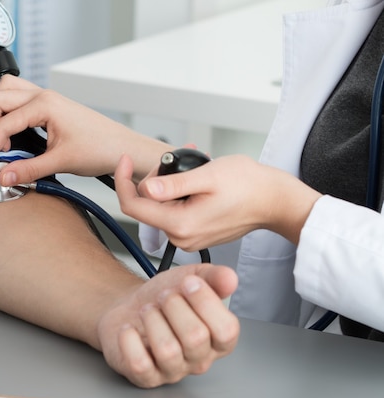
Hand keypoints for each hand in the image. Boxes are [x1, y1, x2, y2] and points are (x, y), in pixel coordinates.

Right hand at [0, 75, 167, 185]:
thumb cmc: (100, 148)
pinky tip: (15, 136)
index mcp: (44, 105)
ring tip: (2, 143)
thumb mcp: (61, 162)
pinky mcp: (49, 105)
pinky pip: (18, 99)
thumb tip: (2, 176)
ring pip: (6, 92)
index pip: (2, 124)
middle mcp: (42, 96)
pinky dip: (8, 114)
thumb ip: (28, 169)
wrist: (123, 148)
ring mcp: (45, 98)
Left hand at [97, 263, 238, 387]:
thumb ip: (215, 278)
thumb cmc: (165, 299)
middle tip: (164, 295)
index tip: (189, 282)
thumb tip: (230, 278)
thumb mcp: (193, 279)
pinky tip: (129, 328)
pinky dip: (130, 340)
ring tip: (146, 310)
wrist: (131, 309)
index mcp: (217, 339)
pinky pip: (140, 364)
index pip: (227, 330)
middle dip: (174, 306)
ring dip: (152, 320)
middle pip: (196, 338)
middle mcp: (198, 359)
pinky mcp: (145, 377)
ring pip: (168, 351)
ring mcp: (172, 371)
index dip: (206, 302)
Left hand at [114, 154, 321, 248]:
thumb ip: (173, 185)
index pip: (133, 206)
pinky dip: (180, 193)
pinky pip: (175, 211)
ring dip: (169, 184)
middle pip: (148, 205)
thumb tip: (145, 187)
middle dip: (156, 179)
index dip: (123, 181)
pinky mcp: (195, 233)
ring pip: (161, 207)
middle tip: (176, 160)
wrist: (274, 200)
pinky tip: (196, 180)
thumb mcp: (207, 177)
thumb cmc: (248, 185)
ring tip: (192, 167)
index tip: (125, 160)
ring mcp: (188, 238)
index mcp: (180, 224)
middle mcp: (181, 237)